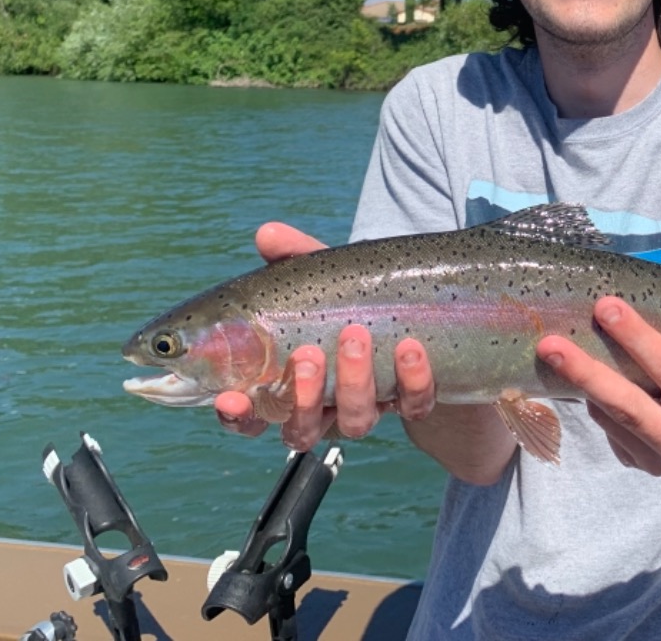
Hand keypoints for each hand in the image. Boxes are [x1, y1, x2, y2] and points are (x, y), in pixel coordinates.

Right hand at [214, 224, 438, 449]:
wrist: (429, 315)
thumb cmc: (353, 299)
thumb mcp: (325, 276)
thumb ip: (295, 257)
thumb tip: (267, 233)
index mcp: (290, 383)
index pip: (250, 416)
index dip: (236, 415)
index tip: (231, 398)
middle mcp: (327, 406)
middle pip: (301, 426)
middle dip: (303, 397)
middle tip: (307, 356)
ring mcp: (371, 407)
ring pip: (355, 420)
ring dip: (354, 382)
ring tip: (356, 336)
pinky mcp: (416, 402)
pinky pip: (414, 404)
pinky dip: (413, 380)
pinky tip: (411, 348)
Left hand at [535, 297, 660, 476]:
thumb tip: (619, 311)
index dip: (637, 338)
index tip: (606, 307)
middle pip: (628, 408)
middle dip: (586, 373)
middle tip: (550, 344)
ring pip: (611, 419)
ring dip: (586, 384)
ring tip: (560, 353)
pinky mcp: (642, 468)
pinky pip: (609, 429)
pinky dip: (598, 402)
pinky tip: (597, 385)